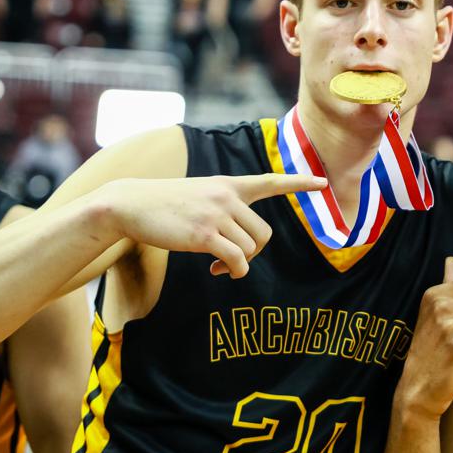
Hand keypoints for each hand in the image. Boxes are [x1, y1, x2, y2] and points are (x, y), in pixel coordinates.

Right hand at [101, 173, 326, 278]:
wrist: (130, 204)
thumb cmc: (165, 204)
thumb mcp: (200, 195)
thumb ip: (226, 208)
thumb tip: (241, 245)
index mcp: (229, 185)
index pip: (271, 181)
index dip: (299, 183)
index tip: (323, 183)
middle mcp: (227, 197)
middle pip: (263, 234)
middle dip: (252, 252)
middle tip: (231, 258)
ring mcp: (216, 215)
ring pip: (250, 249)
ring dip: (240, 263)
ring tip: (220, 263)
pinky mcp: (204, 235)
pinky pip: (236, 260)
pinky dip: (234, 270)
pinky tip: (219, 271)